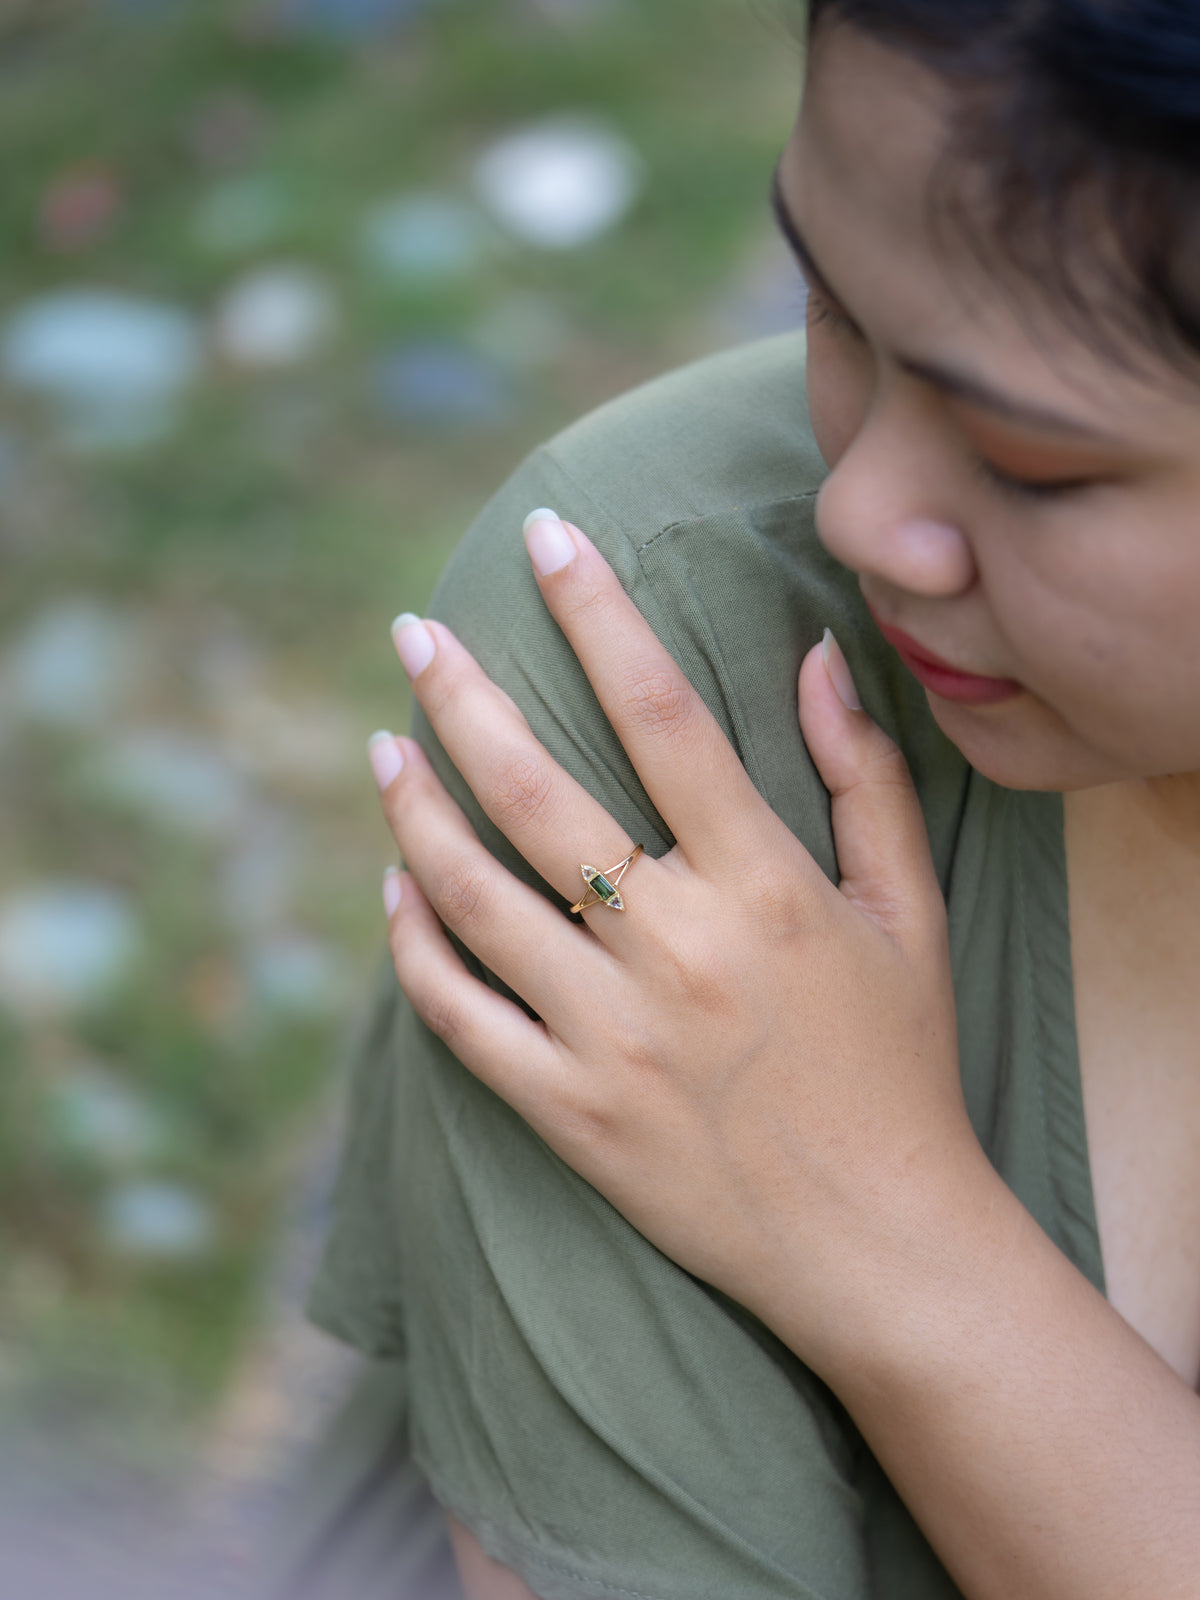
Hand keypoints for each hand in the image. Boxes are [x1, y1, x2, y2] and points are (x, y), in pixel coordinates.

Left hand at [368, 509, 982, 1375]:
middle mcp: (675, 948)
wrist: (880, 1242)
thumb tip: (814, 656)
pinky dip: (414, 946)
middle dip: (458, 693)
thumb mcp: (910, 912)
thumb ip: (865, 778)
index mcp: (763, 886)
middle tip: (415, 632)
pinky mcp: (568, 1111)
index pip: (661, 713)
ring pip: (469, 896)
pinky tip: (398, 891)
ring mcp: (609, 1036)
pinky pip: (456, 1016)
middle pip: (531, 790)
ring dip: (412, 809)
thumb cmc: (900, 1066)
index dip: (597, 612)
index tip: (547, 538)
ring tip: (382, 747)